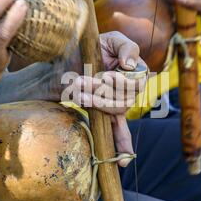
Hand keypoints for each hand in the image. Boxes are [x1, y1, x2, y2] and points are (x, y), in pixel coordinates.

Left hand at [67, 32, 146, 165]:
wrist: (62, 65)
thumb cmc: (86, 48)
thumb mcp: (106, 40)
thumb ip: (125, 46)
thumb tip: (130, 65)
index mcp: (134, 69)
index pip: (139, 79)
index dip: (120, 80)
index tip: (101, 75)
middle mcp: (130, 88)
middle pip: (126, 96)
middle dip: (102, 90)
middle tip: (81, 81)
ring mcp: (119, 104)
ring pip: (117, 109)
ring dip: (97, 102)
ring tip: (78, 93)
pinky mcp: (107, 115)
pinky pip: (120, 133)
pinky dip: (124, 147)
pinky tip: (125, 161)